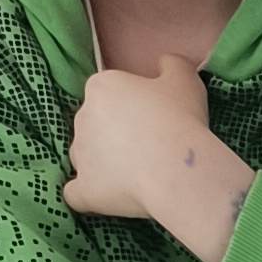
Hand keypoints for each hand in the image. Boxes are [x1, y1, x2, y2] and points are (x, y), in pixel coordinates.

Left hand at [66, 53, 250, 261]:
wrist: (178, 169)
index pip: (107, 95)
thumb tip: (164, 63)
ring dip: (101, 164)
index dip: (129, 109)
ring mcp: (80, 154)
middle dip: (113, 136)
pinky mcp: (85, 188)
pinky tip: (103, 198)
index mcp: (101, 87)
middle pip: (93, 125)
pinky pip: (75, 194)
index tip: (152, 123)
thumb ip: (172, 65)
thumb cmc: (182, 121)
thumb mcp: (186, 80)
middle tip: (147, 151)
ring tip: (133, 178)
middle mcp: (82, 116)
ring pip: (84, 156)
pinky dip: (87, 196)